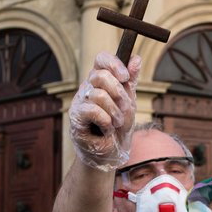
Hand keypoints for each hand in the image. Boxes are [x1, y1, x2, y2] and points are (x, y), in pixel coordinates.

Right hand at [69, 52, 140, 171]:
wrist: (111, 153)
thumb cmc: (118, 128)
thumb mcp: (129, 102)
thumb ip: (131, 81)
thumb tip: (136, 58)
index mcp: (100, 81)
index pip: (101, 59)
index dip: (114, 64)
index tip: (126, 77)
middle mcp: (87, 88)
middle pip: (101, 75)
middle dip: (119, 93)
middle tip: (125, 108)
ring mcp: (79, 102)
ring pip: (99, 94)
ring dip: (114, 112)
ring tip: (116, 124)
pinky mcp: (76, 117)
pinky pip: (92, 111)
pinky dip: (106, 122)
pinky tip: (107, 129)